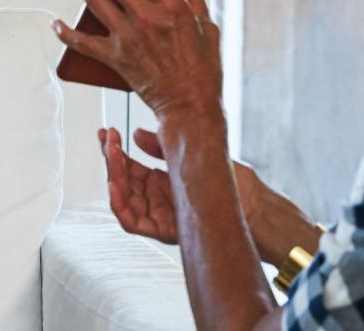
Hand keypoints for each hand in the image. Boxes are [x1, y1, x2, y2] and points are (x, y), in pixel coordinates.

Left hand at [54, 0, 223, 122]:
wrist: (190, 106)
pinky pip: (80, 43)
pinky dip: (64, 32)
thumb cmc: (204, 67)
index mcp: (170, 5)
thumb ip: (194, 0)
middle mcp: (145, 18)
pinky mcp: (114, 59)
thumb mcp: (207, 26)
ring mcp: (127, 38)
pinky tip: (56, 23)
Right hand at [102, 127, 274, 247]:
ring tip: (111, 153)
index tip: (107, 132)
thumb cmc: (235, 183)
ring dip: (111, 176)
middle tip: (107, 137)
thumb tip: (137, 134)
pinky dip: (118, 205)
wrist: (256, 208)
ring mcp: (160, 215)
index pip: (130, 167)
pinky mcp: (165, 231)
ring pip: (122, 199)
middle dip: (110, 158)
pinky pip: (132, 222)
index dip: (115, 150)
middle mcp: (158, 199)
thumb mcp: (196, 154)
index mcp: (163, 183)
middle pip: (122, 181)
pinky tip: (114, 183)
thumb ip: (163, 147)